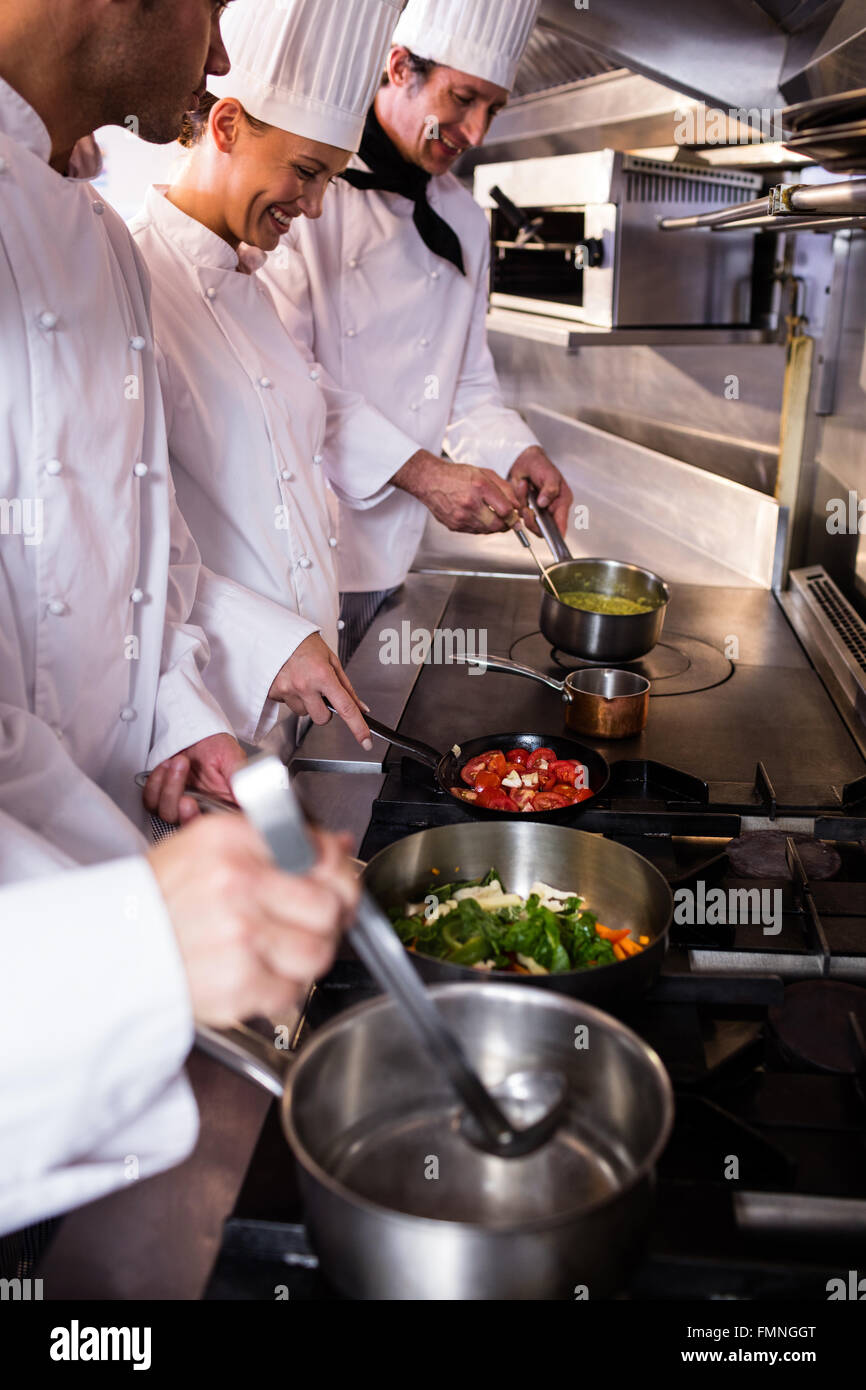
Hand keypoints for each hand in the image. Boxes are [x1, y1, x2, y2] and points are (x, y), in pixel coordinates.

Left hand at [143, 733, 246, 825]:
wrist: (199, 737)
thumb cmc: (218, 747)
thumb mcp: (233, 758)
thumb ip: (238, 778)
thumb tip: (243, 797)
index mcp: (224, 808)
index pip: (211, 826)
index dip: (195, 819)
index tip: (189, 803)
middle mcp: (203, 812)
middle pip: (184, 824)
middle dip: (176, 798)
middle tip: (180, 778)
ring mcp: (183, 808)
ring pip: (167, 813)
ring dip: (168, 784)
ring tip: (179, 762)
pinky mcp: (165, 801)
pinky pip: (151, 802)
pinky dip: (155, 782)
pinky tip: (166, 767)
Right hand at [148, 816, 357, 1024]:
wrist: (113, 947)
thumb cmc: (161, 899)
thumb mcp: (209, 848)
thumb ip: (277, 842)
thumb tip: (336, 846)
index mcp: (231, 841)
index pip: (319, 850)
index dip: (338, 871)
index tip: (334, 881)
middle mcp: (237, 883)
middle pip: (329, 906)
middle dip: (328, 919)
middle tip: (311, 922)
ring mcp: (239, 935)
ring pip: (319, 952)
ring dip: (307, 956)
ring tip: (277, 949)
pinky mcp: (238, 983)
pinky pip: (293, 991)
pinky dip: (282, 988)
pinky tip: (256, 972)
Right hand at [268, 633, 371, 748]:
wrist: (274, 633)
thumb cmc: (303, 643)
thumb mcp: (331, 660)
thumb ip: (346, 687)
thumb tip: (361, 707)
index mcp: (322, 675)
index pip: (346, 707)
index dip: (358, 727)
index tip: (365, 741)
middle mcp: (304, 685)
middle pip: (322, 718)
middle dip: (324, 711)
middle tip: (320, 693)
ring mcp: (286, 691)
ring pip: (303, 713)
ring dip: (306, 703)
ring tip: (301, 681)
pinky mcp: (273, 693)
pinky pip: (288, 705)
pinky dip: (291, 697)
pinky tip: (290, 681)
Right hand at [393, 451, 521, 533]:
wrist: (430, 481)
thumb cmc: (457, 475)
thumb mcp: (484, 473)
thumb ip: (504, 488)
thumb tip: (517, 505)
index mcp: (480, 487)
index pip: (505, 510)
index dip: (514, 515)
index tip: (516, 515)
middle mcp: (470, 503)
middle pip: (498, 524)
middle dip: (507, 524)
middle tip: (509, 519)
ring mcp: (461, 516)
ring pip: (487, 530)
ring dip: (495, 526)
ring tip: (493, 515)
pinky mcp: (455, 525)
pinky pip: (475, 531)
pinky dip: (482, 526)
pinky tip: (480, 516)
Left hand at [509, 448, 572, 537]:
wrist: (524, 461)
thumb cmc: (541, 465)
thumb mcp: (549, 474)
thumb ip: (550, 489)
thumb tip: (545, 503)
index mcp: (562, 501)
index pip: (562, 522)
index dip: (558, 532)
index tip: (553, 537)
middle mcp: (551, 509)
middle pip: (544, 528)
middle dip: (534, 520)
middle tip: (527, 509)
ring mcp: (539, 511)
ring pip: (531, 523)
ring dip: (525, 511)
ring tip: (524, 492)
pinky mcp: (527, 510)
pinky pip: (521, 515)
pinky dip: (519, 503)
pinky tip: (522, 489)